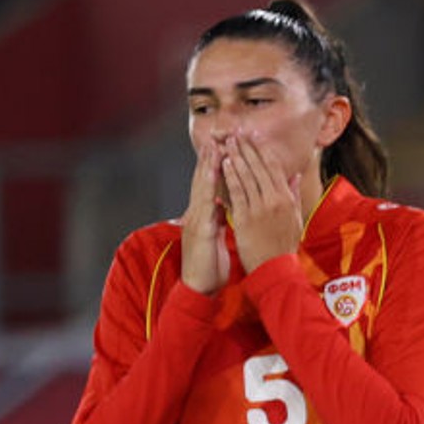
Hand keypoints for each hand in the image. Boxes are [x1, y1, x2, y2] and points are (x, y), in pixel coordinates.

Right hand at [179, 140, 229, 293]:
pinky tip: (212, 178)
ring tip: (214, 147)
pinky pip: (205, 207)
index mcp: (205, 215)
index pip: (211, 184)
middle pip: (203, 181)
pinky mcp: (200, 232)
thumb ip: (220, 216)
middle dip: (210, 158)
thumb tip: (227, 201)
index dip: (217, 164)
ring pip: (201, 189)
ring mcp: (196, 221)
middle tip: (218, 135)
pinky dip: (208, 190)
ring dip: (207, 168)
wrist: (199, 288)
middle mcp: (198, 214)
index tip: (226, 144)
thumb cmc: (210, 263)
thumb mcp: (217, 235)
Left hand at [222, 133, 304, 271]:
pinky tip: (225, 164)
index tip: (255, 135)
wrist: (275, 268)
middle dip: (247, 147)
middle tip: (237, 131)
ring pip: (247, 176)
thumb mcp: (296, 218)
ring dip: (237, 157)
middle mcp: (275, 199)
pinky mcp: (245, 218)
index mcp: (287, 198)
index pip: (274, 167)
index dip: (263, 149)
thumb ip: (293, 194)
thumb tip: (294, 176)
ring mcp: (260, 208)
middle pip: (259, 167)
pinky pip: (237, 192)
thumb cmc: (284, 245)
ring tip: (228, 142)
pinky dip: (231, 177)